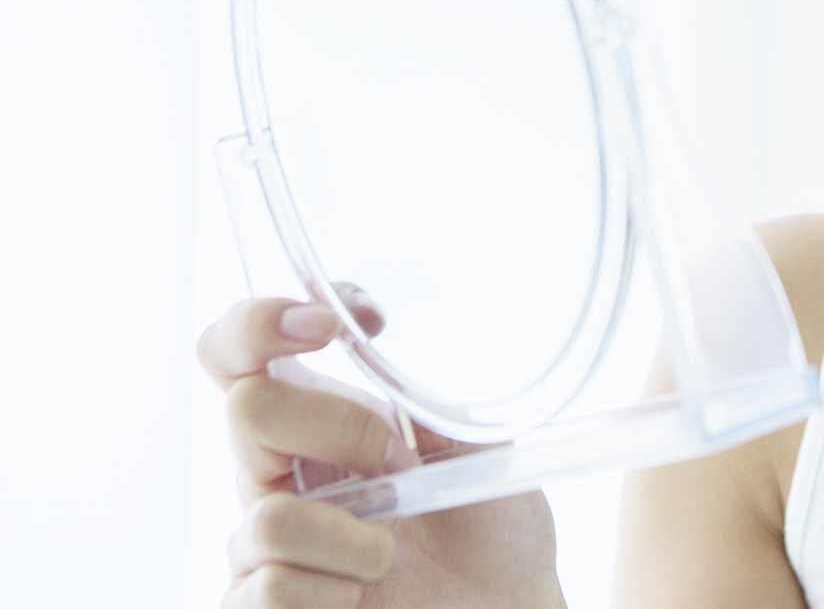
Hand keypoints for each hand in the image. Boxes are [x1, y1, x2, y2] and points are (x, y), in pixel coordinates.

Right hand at [197, 290, 563, 608]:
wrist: (505, 606)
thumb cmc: (487, 525)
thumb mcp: (475, 441)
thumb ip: (426, 395)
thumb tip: (393, 339)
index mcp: (317, 420)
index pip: (238, 353)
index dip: (260, 323)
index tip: (335, 323)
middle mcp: (276, 475)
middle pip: (247, 410)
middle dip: (341, 429)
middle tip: (399, 466)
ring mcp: (260, 546)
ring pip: (268, 521)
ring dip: (356, 542)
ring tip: (390, 556)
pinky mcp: (259, 607)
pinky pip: (272, 592)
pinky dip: (338, 595)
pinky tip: (361, 598)